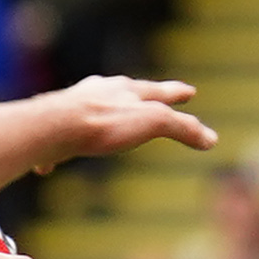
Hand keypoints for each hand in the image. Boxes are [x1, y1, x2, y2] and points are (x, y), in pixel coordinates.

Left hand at [41, 75, 215, 166]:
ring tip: (98, 127)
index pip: (159, 91)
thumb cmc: (103, 123)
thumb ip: (182, 129)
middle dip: (135, 97)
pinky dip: (56, 152)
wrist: (51, 127)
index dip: (176, 93)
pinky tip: (47, 167)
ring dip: (97, 118)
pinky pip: (54, 141)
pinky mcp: (48, 128)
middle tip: (145, 96)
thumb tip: (211, 139)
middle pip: (121, 93)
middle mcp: (98, 93)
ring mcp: (71, 107)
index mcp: (126, 91)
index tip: (189, 91)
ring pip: (87, 110)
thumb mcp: (152, 122)